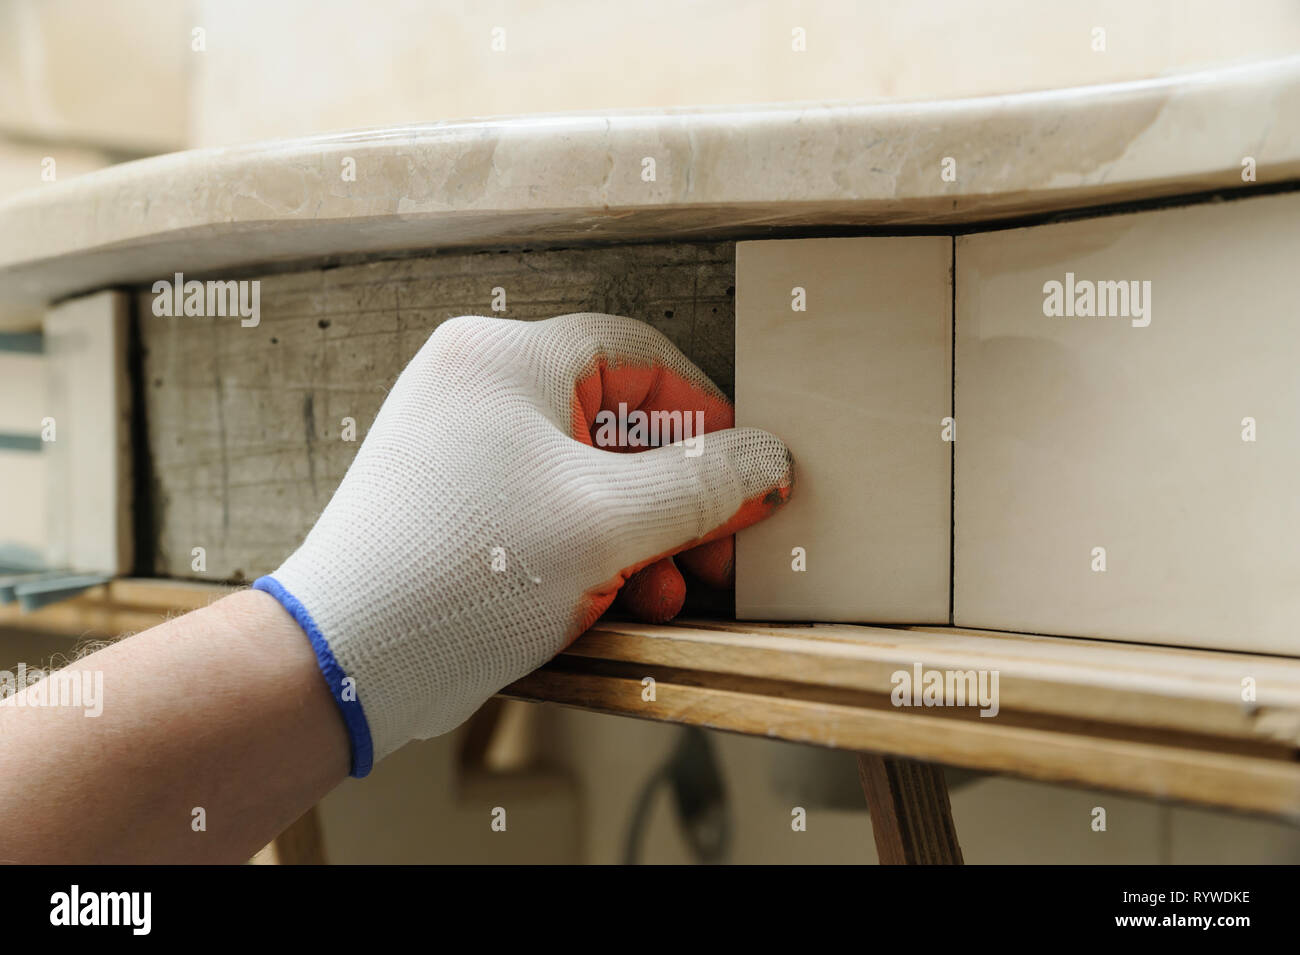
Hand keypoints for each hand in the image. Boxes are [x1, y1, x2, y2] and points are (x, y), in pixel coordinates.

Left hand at [256, 313, 793, 774]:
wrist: (349, 661)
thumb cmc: (465, 572)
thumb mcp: (611, 524)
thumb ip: (704, 484)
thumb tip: (770, 458)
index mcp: (508, 357)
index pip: (642, 360)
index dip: (707, 416)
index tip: (745, 476)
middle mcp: (477, 384)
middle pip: (616, 423)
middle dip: (675, 497)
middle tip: (716, 551)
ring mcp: (457, 443)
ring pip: (585, 474)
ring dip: (640, 534)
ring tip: (668, 592)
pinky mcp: (449, 500)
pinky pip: (544, 507)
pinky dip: (591, 548)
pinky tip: (618, 600)